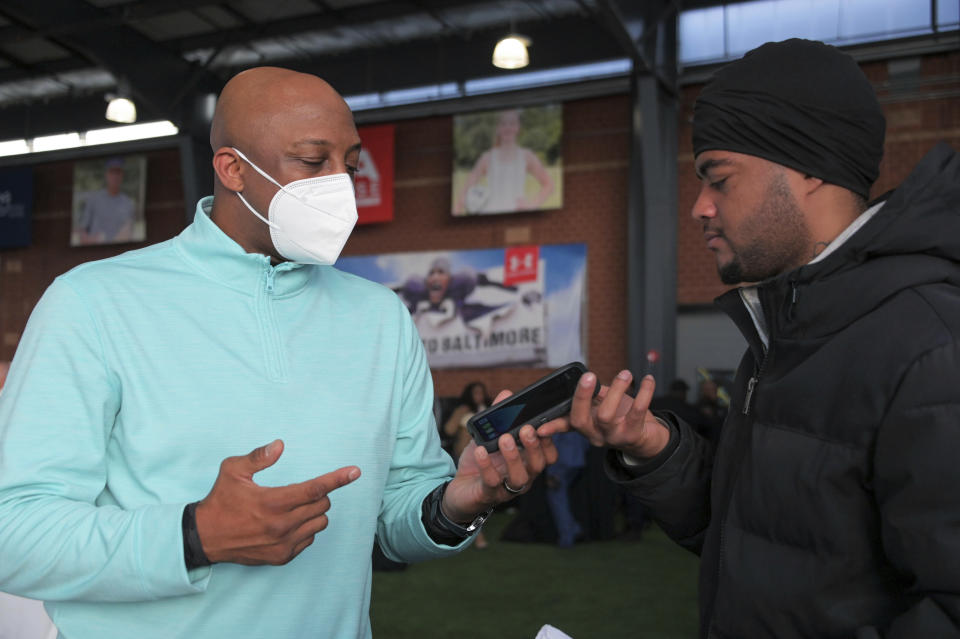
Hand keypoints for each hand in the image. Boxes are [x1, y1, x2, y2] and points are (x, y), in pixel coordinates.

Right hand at [195, 440, 360, 564]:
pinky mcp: (282, 557)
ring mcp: (283, 544)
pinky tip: (288, 523)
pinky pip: (310, 539)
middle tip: (300, 491)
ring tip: (293, 507)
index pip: (316, 489)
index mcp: (273, 502)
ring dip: (314, 511)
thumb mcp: (232, 471)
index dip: (338, 479)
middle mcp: (281, 525)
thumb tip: (279, 445)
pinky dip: (306, 528)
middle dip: (319, 494)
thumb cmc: (220, 500)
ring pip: (320, 523)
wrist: (205, 537)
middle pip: (322, 505)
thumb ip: (258, 457)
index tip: (355, 471)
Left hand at [441, 390, 557, 522]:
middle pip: (539, 464)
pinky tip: (480, 451)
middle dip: (534, 446)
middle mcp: (523, 475)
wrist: (460, 489)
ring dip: (513, 456)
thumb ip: (499, 417)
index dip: (550, 440)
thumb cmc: (480, 463)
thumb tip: (507, 394)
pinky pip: (492, 482)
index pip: (549, 454)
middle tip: (525, 429)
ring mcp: (508, 488)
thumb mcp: (488, 437)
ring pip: (520, 477)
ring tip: (504, 439)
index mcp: (528, 461)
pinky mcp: (489, 495)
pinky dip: (486, 465)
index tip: (543, 423)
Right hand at [538, 370, 669, 459]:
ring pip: (606, 415)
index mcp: (586, 426)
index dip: (551, 426)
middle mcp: (595, 435)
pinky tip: (647, 381)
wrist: (648, 440)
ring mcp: (613, 437)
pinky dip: (644, 394)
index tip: (538, 428)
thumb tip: (584, 380)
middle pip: (581, 419)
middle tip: (588, 375)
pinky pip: (637, 413)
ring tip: (625, 374)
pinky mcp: (633, 436)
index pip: (564, 424)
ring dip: (616, 391)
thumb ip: (593, 396)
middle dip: (582, 396)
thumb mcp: (603, 406)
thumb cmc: (623, 417)